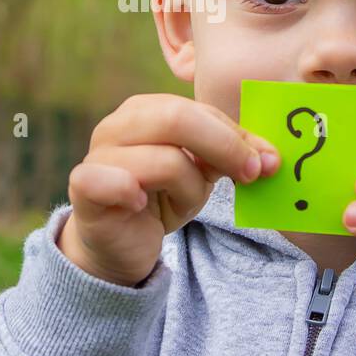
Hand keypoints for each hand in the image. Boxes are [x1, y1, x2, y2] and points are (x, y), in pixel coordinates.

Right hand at [61, 94, 279, 286]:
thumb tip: (271, 158)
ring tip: (181, 204)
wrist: (118, 244)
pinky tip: (141, 205)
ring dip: (189, 189)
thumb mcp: (200, 173)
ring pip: (164, 160)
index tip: (269, 162)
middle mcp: (117, 125)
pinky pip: (113, 182)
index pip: (199, 110)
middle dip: (224, 147)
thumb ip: (229, 156)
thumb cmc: (160, 198)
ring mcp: (97, 155)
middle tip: (251, 175)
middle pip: (178, 118)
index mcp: (146, 111)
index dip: (237, 134)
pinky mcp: (84, 188)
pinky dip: (132, 192)